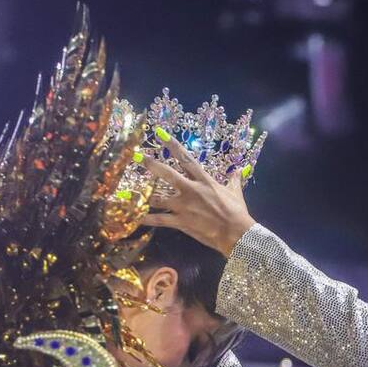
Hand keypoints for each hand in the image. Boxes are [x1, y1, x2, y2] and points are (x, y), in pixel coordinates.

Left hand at [139, 129, 256, 256]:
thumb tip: (240, 170)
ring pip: (158, 198)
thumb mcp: (236, 192)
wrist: (236, 232)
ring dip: (142, 194)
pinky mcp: (181, 222)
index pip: (186, 158)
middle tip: (137, 156)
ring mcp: (184, 206)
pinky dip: (146, 219)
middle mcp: (191, 190)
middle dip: (151, 164)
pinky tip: (134, 217)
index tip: (160, 134)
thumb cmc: (237, 212)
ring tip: (127, 191)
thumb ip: (234, 180)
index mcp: (204, 180)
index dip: (172, 145)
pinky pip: (159, 220)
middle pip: (167, 174)